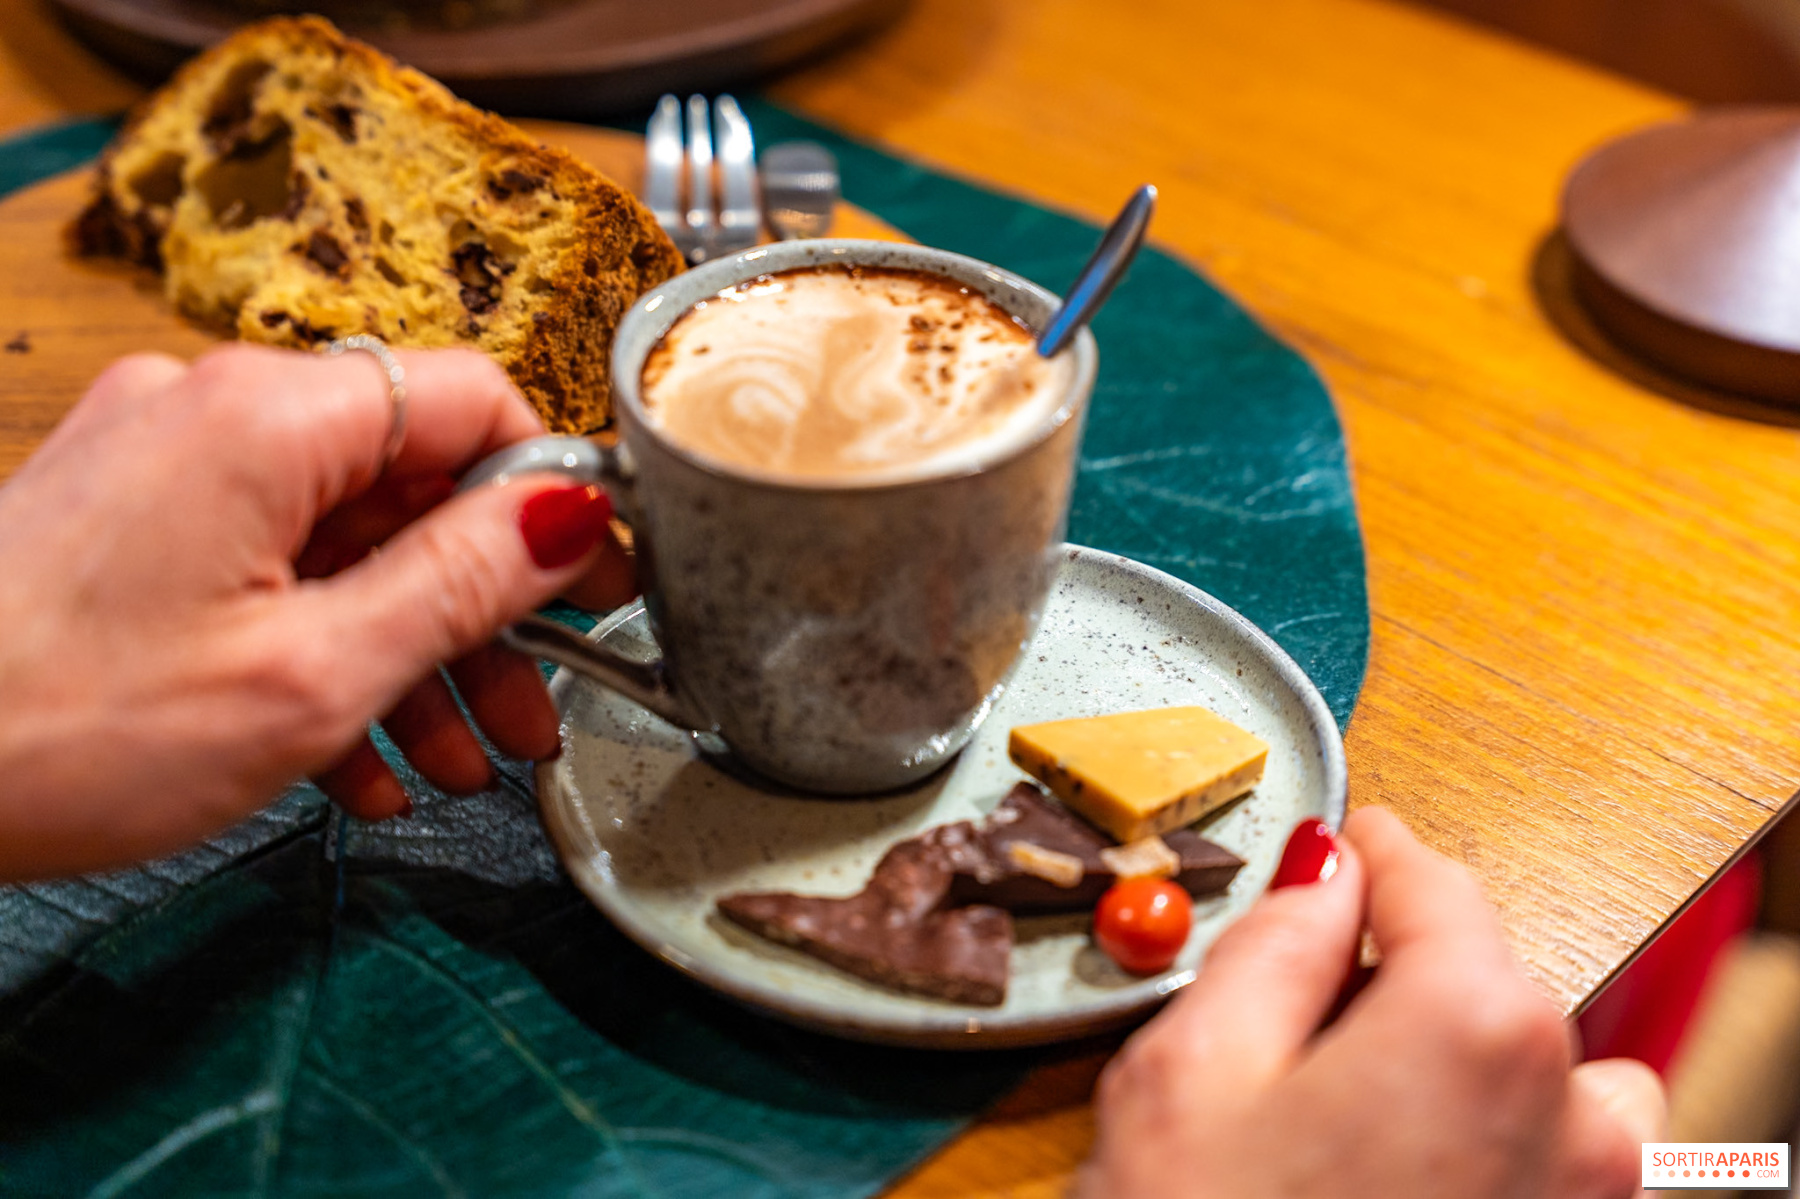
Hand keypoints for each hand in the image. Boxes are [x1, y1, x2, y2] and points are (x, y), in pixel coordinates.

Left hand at [0, 344, 634, 879]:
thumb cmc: (58, 727)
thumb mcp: (313, 672)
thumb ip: (463, 582)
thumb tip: (573, 513)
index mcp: (267, 417)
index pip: (473, 401)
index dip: (554, 495)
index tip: (599, 581)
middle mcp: (213, 417)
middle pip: (412, 485)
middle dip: (486, 610)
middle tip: (537, 705)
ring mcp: (164, 474)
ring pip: (345, 544)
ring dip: (413, 652)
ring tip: (459, 763)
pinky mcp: (129, 531)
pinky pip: (269, 574)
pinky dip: (328, 654)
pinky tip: (362, 761)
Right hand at [1079, 807, 1664, 1198]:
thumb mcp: (1195, 1066)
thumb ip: (1275, 941)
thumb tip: (1322, 870)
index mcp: (1471, 1024)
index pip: (1431, 877)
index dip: (1369, 849)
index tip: (1341, 843)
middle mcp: (1563, 1106)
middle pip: (1488, 969)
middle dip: (1397, 964)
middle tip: (1288, 1007)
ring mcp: (1582, 1194)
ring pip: (1545, 1063)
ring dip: (1465, 1051)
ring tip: (1350, 1099)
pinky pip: (1560, 1151)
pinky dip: (1495, 1129)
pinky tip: (1390, 1168)